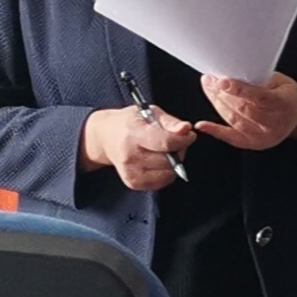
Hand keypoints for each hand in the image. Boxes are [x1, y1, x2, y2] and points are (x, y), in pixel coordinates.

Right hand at [80, 103, 194, 190]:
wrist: (106, 137)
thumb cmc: (130, 123)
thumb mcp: (149, 113)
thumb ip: (170, 121)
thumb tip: (186, 129)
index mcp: (134, 134)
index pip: (165, 142)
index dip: (183, 139)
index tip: (189, 135)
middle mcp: (130, 156)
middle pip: (168, 160)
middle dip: (179, 150)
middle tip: (175, 141)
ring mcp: (130, 172)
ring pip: (167, 173)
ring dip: (173, 163)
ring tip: (164, 151)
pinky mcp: (133, 183)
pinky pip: (161, 182)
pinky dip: (165, 172)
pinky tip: (158, 161)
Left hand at [197, 72, 296, 151]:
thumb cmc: (287, 95)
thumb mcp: (280, 82)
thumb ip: (259, 80)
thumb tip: (232, 71)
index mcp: (282, 104)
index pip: (258, 97)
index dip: (238, 89)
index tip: (221, 81)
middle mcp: (273, 124)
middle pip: (242, 109)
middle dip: (222, 93)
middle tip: (209, 79)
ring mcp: (262, 136)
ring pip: (234, 120)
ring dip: (217, 104)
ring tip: (208, 89)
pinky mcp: (253, 144)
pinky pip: (231, 137)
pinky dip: (214, 130)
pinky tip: (202, 125)